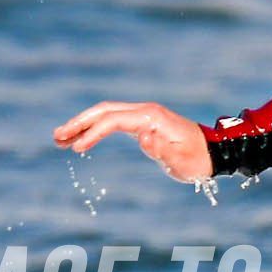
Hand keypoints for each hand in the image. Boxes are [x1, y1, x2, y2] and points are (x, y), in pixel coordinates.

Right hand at [54, 100, 213, 183]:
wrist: (214, 152)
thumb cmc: (198, 160)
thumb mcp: (182, 161)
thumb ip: (162, 150)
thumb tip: (143, 137)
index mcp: (152, 117)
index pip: (114, 121)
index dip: (93, 133)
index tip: (77, 149)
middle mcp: (145, 111)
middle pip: (104, 111)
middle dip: (79, 123)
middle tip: (56, 137)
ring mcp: (143, 115)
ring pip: (106, 114)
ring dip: (83, 124)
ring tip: (60, 139)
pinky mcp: (142, 122)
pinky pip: (113, 121)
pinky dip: (95, 129)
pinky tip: (81, 140)